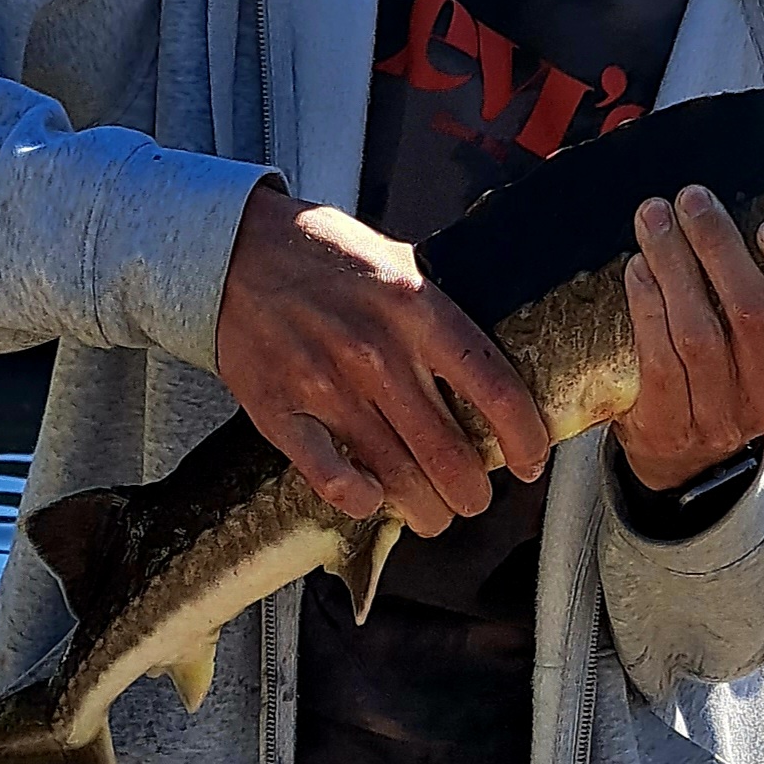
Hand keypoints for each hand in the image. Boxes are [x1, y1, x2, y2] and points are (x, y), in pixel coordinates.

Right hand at [215, 185, 548, 537]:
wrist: (232, 249)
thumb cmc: (323, 257)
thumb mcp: (398, 263)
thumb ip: (442, 315)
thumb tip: (492, 370)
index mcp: (418, 309)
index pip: (497, 391)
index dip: (526, 441)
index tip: (531, 463)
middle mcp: (377, 352)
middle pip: (451, 455)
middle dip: (473, 493)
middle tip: (473, 497)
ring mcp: (326, 385)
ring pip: (399, 480)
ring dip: (426, 511)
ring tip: (431, 513)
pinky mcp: (279, 412)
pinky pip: (332, 480)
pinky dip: (360, 501)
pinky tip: (371, 500)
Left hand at [614, 187, 763, 493]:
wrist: (683, 456)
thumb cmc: (729, 372)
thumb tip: (739, 207)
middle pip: (754, 313)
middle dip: (719, 247)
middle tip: (692, 201)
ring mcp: (722, 417)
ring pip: (699, 332)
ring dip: (673, 264)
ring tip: (654, 219)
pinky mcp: (671, 425)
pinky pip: (659, 356)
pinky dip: (646, 304)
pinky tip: (638, 268)